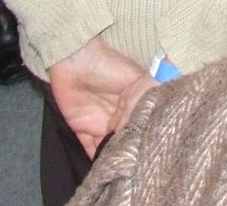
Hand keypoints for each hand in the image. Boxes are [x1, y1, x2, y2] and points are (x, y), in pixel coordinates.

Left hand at [49, 35, 154, 157]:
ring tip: (121, 168)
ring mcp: (99, 122)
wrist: (77, 58)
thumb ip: (138, 108)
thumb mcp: (134, 82)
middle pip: (125, 138)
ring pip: (108, 146)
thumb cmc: (109, 64)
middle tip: (135, 163)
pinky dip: (95, 159)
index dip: (144, 136)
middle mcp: (118, 115)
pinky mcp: (81, 127)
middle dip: (129, 151)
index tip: (149, 149)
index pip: (140, 125)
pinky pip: (89, 148)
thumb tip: (141, 134)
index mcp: (134, 103)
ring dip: (113, 157)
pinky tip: (103, 167)